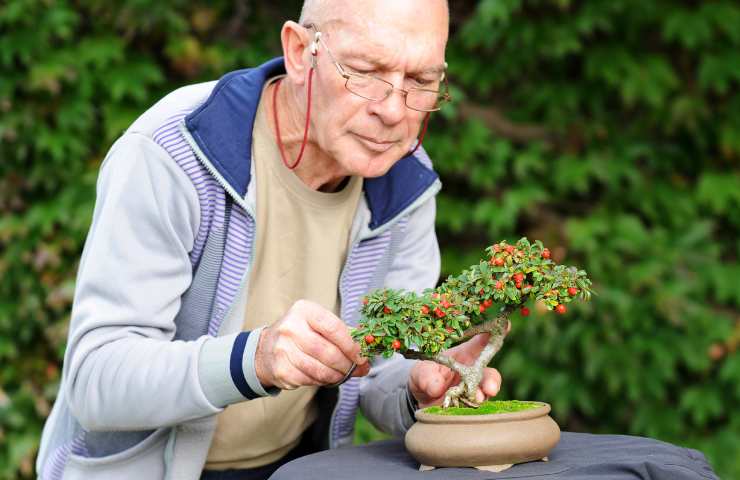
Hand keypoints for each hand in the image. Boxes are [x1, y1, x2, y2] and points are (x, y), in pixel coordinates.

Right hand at [255, 299, 369, 388]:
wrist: (266, 348)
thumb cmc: (300, 333)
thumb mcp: (316, 323)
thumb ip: (341, 335)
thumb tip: (365, 356)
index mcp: (304, 311)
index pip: (334, 328)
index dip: (351, 345)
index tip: (361, 356)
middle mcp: (291, 328)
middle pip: (328, 352)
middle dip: (347, 364)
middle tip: (356, 369)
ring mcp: (283, 350)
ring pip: (320, 370)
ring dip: (337, 376)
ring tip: (343, 374)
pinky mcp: (281, 369)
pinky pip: (310, 380)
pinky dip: (322, 381)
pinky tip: (325, 377)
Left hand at [408, 321, 509, 407]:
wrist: (421, 400)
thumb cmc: (424, 376)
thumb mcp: (421, 372)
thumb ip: (426, 377)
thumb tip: (436, 387)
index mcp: (464, 355)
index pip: (481, 341)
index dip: (494, 333)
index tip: (506, 324)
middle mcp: (473, 372)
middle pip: (489, 374)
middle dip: (492, 381)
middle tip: (490, 389)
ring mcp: (473, 390)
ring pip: (485, 393)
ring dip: (482, 396)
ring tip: (475, 400)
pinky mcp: (469, 406)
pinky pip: (476, 409)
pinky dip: (472, 410)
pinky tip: (466, 412)